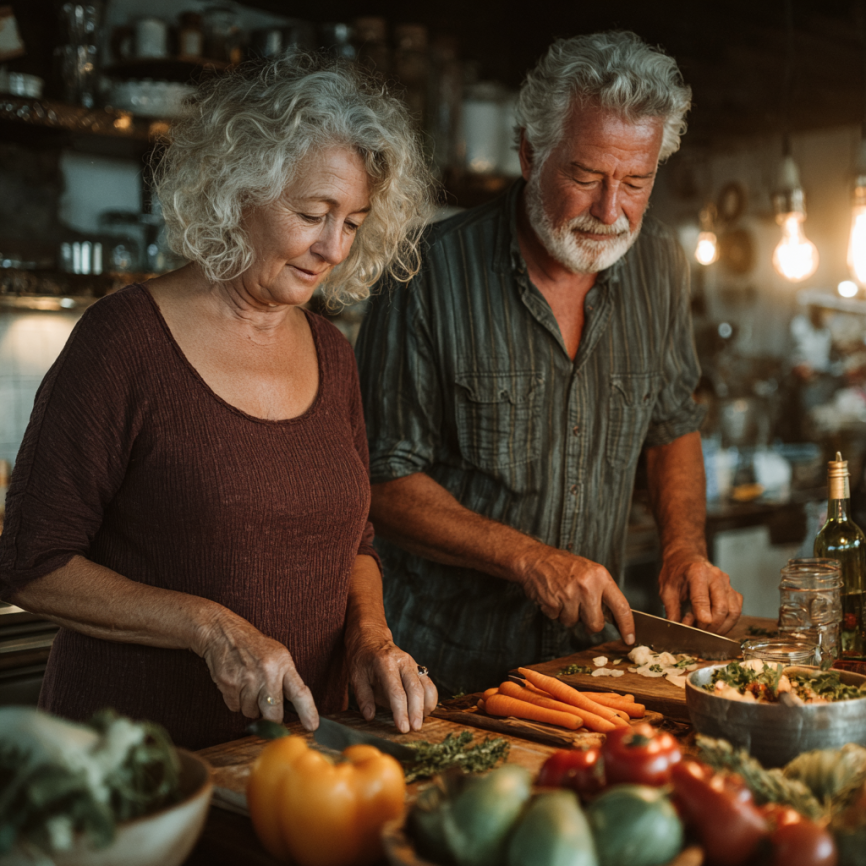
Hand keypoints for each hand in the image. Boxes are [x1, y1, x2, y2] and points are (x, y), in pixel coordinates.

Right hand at [195, 609, 318, 729]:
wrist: (224, 633)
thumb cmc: (254, 646)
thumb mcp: (277, 655)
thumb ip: (285, 679)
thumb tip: (293, 708)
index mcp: (283, 664)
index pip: (300, 692)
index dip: (308, 712)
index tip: (312, 726)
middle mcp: (267, 672)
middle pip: (274, 713)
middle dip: (271, 718)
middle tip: (267, 708)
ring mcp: (247, 680)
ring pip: (251, 713)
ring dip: (250, 706)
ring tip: (248, 684)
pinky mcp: (229, 685)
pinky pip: (235, 708)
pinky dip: (236, 701)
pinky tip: (237, 684)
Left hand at [345, 624, 437, 733]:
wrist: (371, 637)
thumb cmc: (362, 659)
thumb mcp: (356, 676)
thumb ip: (363, 697)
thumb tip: (370, 717)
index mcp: (385, 663)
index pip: (396, 691)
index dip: (401, 711)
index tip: (403, 728)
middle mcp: (403, 662)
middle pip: (415, 689)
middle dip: (416, 711)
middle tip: (415, 729)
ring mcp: (413, 664)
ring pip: (426, 686)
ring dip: (426, 706)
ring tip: (420, 722)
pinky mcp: (418, 668)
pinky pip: (429, 684)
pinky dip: (430, 699)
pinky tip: (424, 712)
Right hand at [516, 544, 634, 643]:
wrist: (535, 559)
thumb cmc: (563, 566)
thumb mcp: (590, 572)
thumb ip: (602, 592)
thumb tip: (614, 618)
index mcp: (600, 577)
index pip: (621, 606)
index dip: (627, 626)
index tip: (629, 638)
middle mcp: (587, 586)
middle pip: (596, 624)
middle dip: (588, 623)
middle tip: (581, 610)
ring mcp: (569, 594)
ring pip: (574, 623)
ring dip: (567, 615)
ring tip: (563, 597)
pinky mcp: (553, 602)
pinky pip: (557, 619)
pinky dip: (554, 612)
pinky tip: (553, 597)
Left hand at [658, 549, 741, 633]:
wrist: (685, 558)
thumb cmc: (676, 572)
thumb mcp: (666, 589)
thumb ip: (671, 609)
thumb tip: (675, 628)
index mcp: (697, 572)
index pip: (702, 598)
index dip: (702, 615)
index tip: (700, 627)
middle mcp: (716, 576)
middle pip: (721, 607)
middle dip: (711, 625)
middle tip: (700, 632)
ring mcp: (727, 583)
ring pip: (733, 611)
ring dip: (722, 626)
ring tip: (708, 631)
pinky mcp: (732, 591)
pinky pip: (736, 610)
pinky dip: (729, 622)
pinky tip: (716, 625)